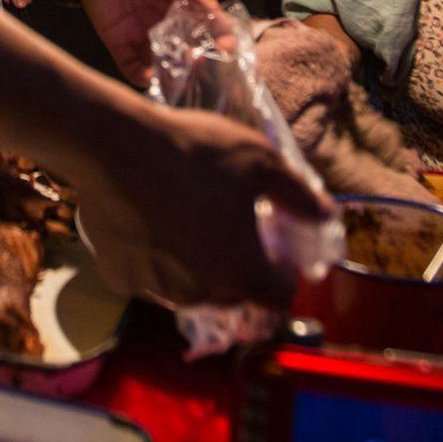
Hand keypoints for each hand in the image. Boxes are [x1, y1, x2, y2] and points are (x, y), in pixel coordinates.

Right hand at [71, 107, 332, 304]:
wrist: (116, 145)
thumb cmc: (198, 153)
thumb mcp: (262, 162)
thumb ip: (300, 196)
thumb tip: (326, 216)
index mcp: (243, 274)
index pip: (279, 296)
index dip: (282, 271)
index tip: (273, 245)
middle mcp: (201, 295)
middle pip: (233, 292)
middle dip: (237, 265)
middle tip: (227, 221)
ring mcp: (156, 291)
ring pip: (188, 285)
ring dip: (195, 263)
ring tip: (185, 214)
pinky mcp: (119, 278)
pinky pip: (148, 274)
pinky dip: (154, 256)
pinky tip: (149, 219)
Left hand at [81, 0, 219, 84]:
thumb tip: (224, 22)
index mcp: (180, 2)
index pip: (203, 29)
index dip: (216, 41)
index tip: (225, 49)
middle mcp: (163, 21)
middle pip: (182, 50)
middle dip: (193, 61)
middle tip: (199, 61)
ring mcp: (140, 32)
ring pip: (158, 63)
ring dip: (170, 72)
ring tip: (179, 71)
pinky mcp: (116, 39)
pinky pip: (130, 66)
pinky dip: (140, 77)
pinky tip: (151, 76)